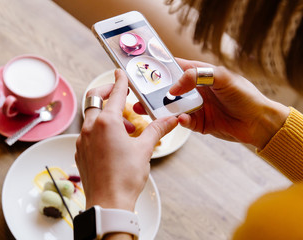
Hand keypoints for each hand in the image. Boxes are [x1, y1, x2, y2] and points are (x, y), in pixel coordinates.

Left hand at [75, 69, 177, 211]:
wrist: (108, 203)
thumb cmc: (126, 177)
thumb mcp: (144, 150)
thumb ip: (157, 130)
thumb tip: (171, 120)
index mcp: (107, 122)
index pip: (115, 93)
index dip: (120, 81)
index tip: (120, 73)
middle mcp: (91, 127)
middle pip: (95, 99)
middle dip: (109, 94)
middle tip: (121, 96)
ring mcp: (82, 140)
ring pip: (92, 117)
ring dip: (107, 115)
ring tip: (126, 128)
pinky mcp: (80, 152)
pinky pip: (88, 132)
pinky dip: (100, 129)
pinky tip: (114, 142)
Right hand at [134, 59, 289, 148]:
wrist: (258, 122)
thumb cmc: (244, 95)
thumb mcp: (222, 77)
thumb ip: (197, 76)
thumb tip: (174, 88)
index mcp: (201, 75)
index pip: (176, 68)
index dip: (160, 68)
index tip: (144, 71)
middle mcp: (196, 91)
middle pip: (169, 89)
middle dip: (153, 92)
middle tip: (138, 94)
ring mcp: (196, 107)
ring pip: (171, 107)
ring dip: (159, 108)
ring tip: (146, 109)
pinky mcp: (198, 123)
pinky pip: (183, 122)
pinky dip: (179, 121)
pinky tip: (180, 119)